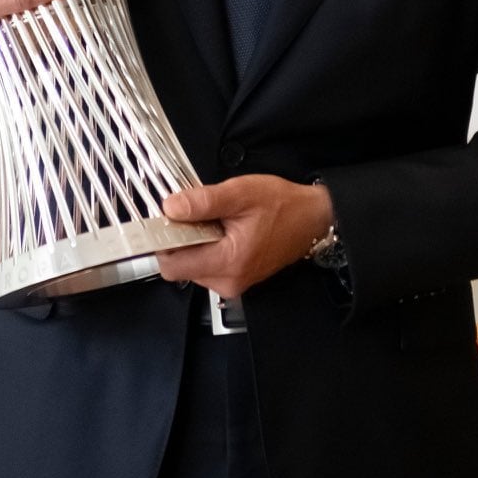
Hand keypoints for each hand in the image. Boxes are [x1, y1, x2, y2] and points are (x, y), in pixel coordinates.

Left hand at [156, 175, 333, 298]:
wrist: (312, 219)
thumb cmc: (283, 206)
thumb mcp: (241, 193)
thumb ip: (203, 202)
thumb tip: (171, 208)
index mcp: (229, 262)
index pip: (173, 266)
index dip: (165, 241)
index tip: (168, 221)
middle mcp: (228, 281)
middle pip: (179, 267)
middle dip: (182, 240)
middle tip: (200, 216)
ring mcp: (232, 283)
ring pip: (191, 266)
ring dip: (195, 243)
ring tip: (218, 222)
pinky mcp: (235, 279)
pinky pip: (206, 265)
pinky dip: (207, 248)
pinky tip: (224, 231)